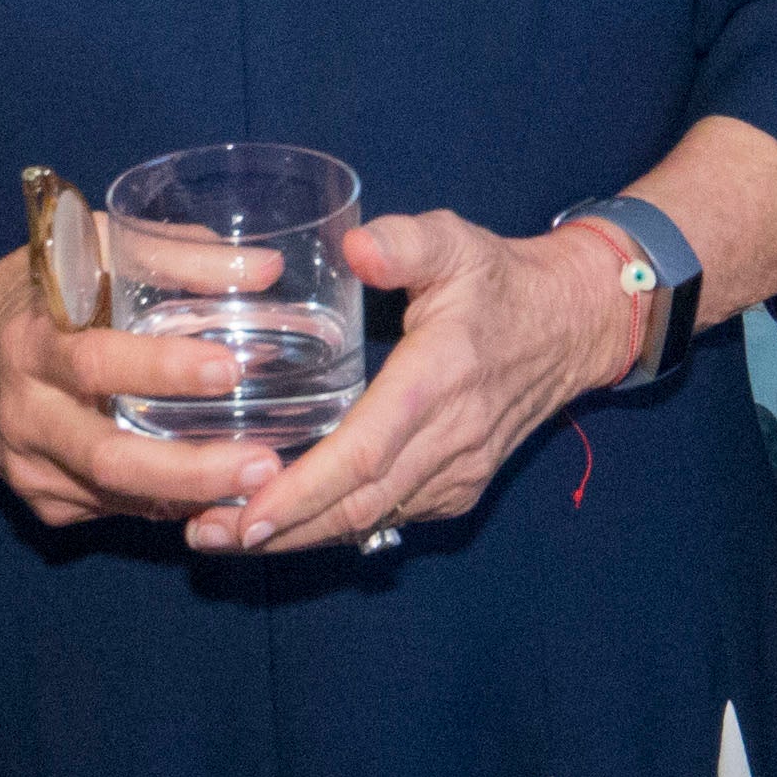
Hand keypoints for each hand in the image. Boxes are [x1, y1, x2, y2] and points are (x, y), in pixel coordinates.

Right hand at [0, 254, 290, 531]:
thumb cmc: (26, 294)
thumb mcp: (82, 250)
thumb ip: (170, 254)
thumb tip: (268, 269)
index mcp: (33, 342)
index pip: (95, 362)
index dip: (163, 368)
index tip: (230, 368)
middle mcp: (27, 413)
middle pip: (108, 457)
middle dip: (190, 469)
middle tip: (264, 465)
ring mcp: (31, 466)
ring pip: (116, 496)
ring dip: (192, 497)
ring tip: (262, 491)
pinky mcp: (41, 500)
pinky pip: (115, 509)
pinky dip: (168, 504)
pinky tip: (218, 495)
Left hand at [208, 212, 631, 552]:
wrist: (573, 325)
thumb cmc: (500, 280)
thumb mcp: (456, 241)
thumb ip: (405, 242)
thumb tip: (354, 247)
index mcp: (440, 378)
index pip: (366, 452)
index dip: (304, 492)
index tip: (246, 517)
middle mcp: (451, 438)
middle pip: (357, 504)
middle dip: (279, 529)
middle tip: (204, 534)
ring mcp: (458, 471)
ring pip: (370, 520)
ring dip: (299, 535)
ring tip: (222, 536)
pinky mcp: (459, 488)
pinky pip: (389, 518)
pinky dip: (333, 526)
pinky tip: (282, 523)